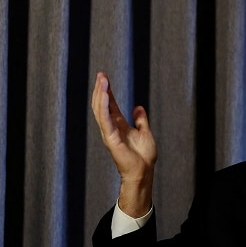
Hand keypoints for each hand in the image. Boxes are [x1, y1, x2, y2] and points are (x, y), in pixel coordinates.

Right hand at [91, 71, 157, 216]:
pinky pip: (105, 121)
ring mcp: (110, 133)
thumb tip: (138, 107)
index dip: (107, 91)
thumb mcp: (144, 132)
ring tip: (102, 81)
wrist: (144, 171)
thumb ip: (141, 120)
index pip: (110, 105)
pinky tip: (105, 96)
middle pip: (103, 105)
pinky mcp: (111, 139)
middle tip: (101, 75)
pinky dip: (104, 108)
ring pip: (101, 111)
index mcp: (119, 125)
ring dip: (101, 95)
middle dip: (101, 89)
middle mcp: (112, 128)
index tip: (104, 78)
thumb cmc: (144, 156)